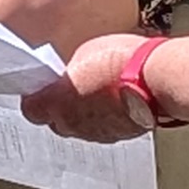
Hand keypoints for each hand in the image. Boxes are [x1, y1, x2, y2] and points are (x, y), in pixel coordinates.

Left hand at [24, 30, 158, 140]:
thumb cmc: (122, 62)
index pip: (31, 110)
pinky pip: (102, 129)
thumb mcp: (84, 53)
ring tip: (97, 91)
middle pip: (56, 121)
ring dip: (83, 113)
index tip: (42, 87)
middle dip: (59, 106)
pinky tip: (114, 100)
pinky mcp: (119, 135)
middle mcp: (73, 124)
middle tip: (70, 86)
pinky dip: (104, 118)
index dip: (36, 97)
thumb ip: (69, 71)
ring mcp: (97, 133)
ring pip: (80, 127)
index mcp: (57, 103)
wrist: (157, 79)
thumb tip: (69, 75)